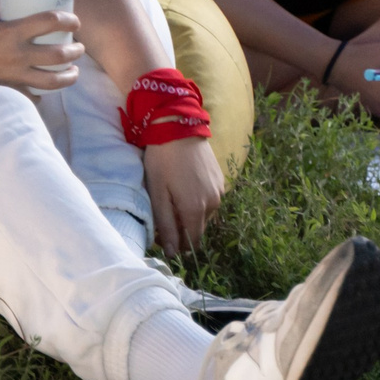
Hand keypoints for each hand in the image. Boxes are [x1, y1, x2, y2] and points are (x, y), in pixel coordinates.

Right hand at [0, 10, 83, 92]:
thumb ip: (5, 10)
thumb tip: (20, 0)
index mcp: (10, 31)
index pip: (49, 22)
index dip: (68, 20)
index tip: (74, 21)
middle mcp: (15, 55)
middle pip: (58, 54)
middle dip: (75, 51)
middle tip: (79, 47)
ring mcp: (11, 75)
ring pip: (51, 81)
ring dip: (68, 76)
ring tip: (74, 72)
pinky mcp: (5, 88)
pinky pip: (30, 96)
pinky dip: (40, 95)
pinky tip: (45, 92)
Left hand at [143, 135, 225, 255]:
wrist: (179, 127)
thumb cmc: (162, 161)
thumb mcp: (158, 194)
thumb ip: (166, 225)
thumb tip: (172, 253)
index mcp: (195, 210)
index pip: (191, 242)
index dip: (177, 245)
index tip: (162, 236)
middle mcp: (212, 204)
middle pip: (198, 229)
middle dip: (182, 229)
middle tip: (164, 215)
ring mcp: (219, 191)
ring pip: (204, 215)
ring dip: (190, 213)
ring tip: (173, 197)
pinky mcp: (221, 180)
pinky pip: (210, 200)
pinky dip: (198, 200)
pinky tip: (184, 186)